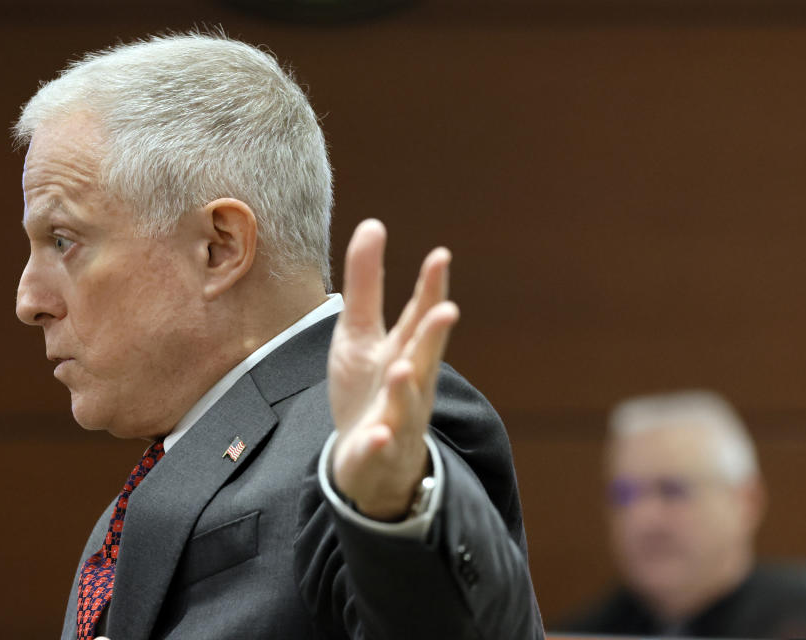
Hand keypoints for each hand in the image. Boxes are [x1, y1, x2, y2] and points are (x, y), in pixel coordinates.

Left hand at [329, 219, 458, 520]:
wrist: (366, 459)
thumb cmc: (368, 389)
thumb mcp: (359, 333)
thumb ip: (367, 284)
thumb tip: (374, 223)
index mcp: (405, 350)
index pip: (420, 316)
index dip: (430, 288)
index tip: (440, 256)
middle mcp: (409, 382)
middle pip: (424, 357)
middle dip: (434, 336)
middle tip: (446, 311)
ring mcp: (397, 419)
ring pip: (406, 404)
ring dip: (405, 387)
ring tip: (402, 367)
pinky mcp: (377, 452)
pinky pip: (380, 449)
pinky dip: (380, 442)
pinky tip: (378, 434)